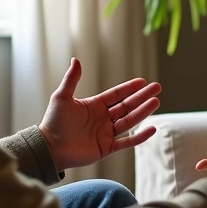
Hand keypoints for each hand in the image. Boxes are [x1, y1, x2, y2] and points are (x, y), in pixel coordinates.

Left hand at [38, 58, 161, 170]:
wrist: (49, 148)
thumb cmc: (53, 122)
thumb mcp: (62, 97)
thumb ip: (71, 79)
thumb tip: (76, 59)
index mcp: (94, 106)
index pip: (116, 95)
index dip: (129, 88)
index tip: (143, 81)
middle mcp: (103, 118)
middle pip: (127, 106)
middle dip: (142, 97)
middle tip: (156, 88)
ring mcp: (106, 133)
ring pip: (129, 121)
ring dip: (143, 112)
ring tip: (156, 102)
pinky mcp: (107, 148)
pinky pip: (127, 142)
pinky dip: (140, 137)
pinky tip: (152, 128)